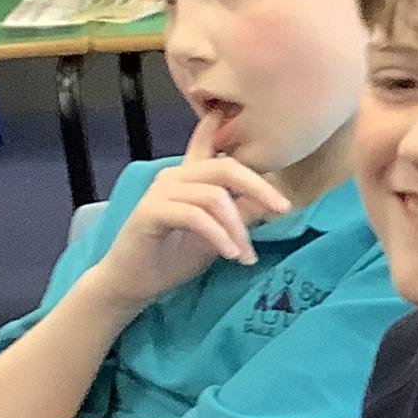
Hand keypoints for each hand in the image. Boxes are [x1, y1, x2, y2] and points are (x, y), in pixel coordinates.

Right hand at [87, 117, 291, 312]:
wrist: (134, 283)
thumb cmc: (174, 257)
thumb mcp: (220, 234)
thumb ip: (241, 214)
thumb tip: (272, 200)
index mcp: (191, 175)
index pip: (214, 144)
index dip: (236, 134)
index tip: (267, 137)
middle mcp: (176, 176)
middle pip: (226, 167)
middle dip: (260, 188)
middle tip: (283, 209)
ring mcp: (162, 191)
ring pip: (214, 197)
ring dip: (237, 229)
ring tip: (246, 255)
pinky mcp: (151, 211)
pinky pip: (195, 216)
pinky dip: (218, 235)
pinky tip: (230, 254)